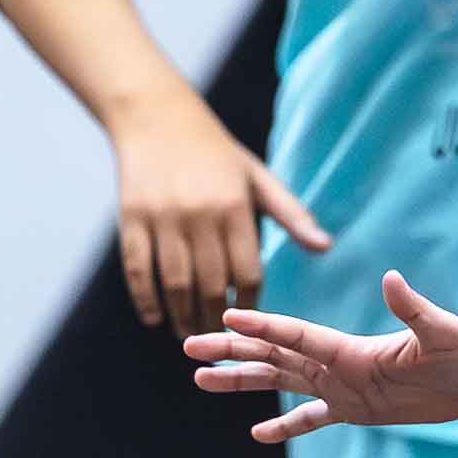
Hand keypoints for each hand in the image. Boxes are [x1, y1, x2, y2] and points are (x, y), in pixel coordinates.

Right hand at [109, 85, 328, 333]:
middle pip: (209, 284)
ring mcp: (163, 218)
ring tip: (189, 334)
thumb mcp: (259, 179)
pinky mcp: (131, 218)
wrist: (157, 118)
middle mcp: (199, 215)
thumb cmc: (218, 155)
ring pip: (173, 282)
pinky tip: (155, 318)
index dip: (250, 302)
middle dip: (214, 318)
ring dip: (181, 315)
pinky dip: (145, 298)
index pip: (247, 271)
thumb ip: (292, 215)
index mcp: (235, 208)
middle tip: (217, 339)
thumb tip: (325, 247)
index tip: (252, 321)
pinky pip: (138, 268)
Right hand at [184, 272, 457, 443]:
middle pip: (273, 354)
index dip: (262, 325)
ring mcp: (342, 386)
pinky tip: (257, 434)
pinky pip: (311, 420)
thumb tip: (393, 279)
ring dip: (242, 381)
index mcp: (349, 347)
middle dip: (231, 350)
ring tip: (201, 380)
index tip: (225, 314)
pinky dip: (286, 426)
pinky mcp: (356, 410)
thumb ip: (414, 309)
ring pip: (280, 382)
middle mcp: (337, 363)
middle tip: (188, 345)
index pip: (295, 334)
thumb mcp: (441, 332)